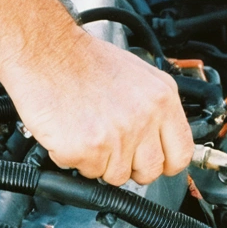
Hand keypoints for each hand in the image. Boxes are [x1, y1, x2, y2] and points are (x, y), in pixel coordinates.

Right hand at [0, 32, 193, 185]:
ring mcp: (117, 137)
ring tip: (86, 131)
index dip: (165, 163)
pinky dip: (73, 158)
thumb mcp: (137, 77)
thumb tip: (162, 140)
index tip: (154, 162)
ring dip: (98, 161)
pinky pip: (85, 172)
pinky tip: (69, 132)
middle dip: (129, 166)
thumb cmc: (82, 60)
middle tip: (111, 146)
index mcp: (161, 99)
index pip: (181, 153)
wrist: (45, 50)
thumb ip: (154, 110)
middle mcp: (144, 119)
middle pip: (149, 172)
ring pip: (115, 176)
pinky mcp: (87, 149)